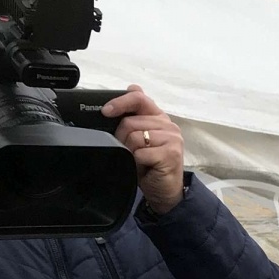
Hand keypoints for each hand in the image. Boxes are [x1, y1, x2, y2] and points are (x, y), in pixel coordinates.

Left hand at [102, 85, 184, 213]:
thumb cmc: (150, 165)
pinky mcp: (171, 153)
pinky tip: (145, 166)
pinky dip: (137, 162)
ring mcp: (172, 139)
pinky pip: (141, 152)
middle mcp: (168, 125)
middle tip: (129, 151)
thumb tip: (132, 86)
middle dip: (122, 138)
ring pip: (134, 136)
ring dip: (130, 151)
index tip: (106, 112)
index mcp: (159, 118)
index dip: (120, 102)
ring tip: (138, 159)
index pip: (139, 98)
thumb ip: (136, 115)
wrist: (165, 191)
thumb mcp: (141, 137)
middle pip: (131, 122)